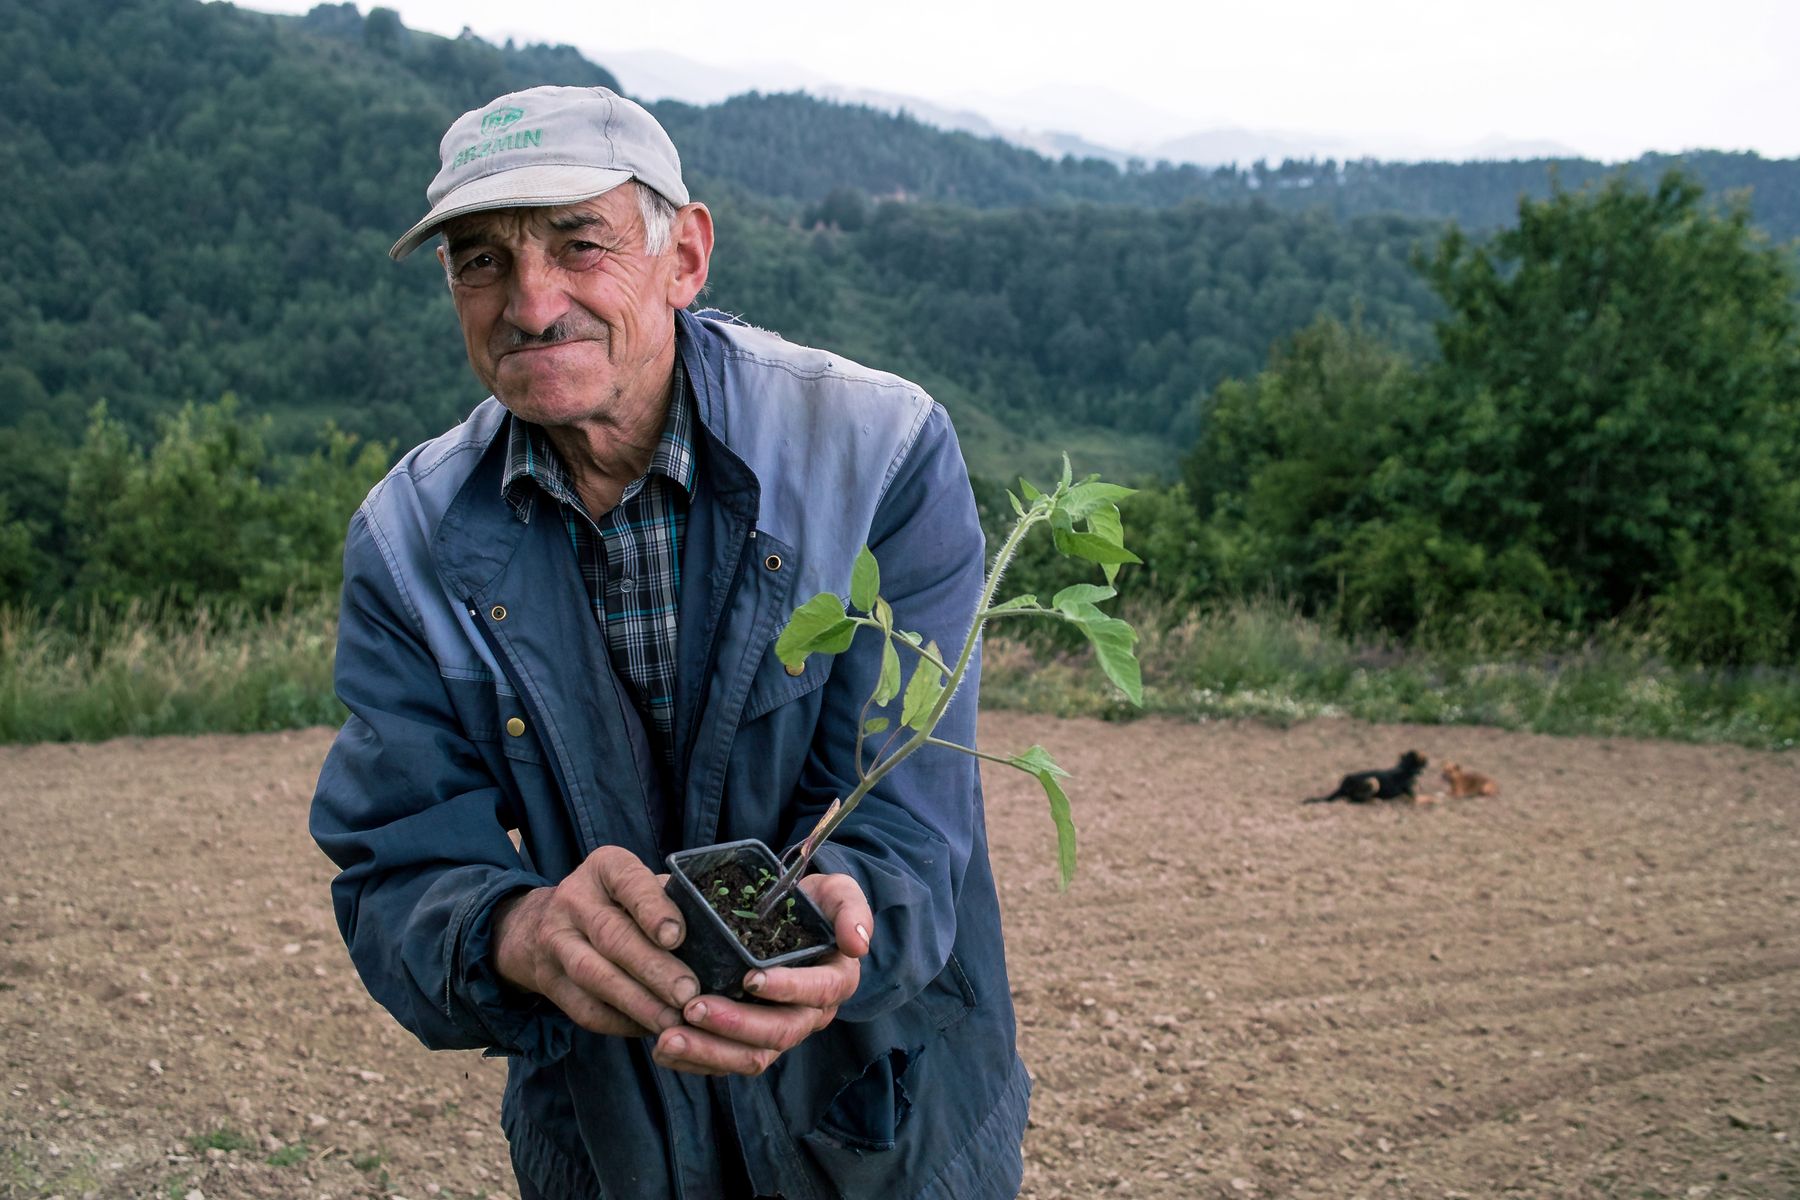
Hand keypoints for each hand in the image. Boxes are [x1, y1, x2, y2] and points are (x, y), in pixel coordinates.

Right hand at [492, 845, 698, 1037]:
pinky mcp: (549, 981)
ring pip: (595, 975)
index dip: (652, 910)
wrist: (539, 925)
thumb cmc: (614, 903)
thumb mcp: (636, 886)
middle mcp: (574, 900)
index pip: (628, 882)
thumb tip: (717, 933)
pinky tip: (649, 1028)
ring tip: (672, 1019)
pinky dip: (619, 1022)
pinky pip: (585, 1008)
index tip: (677, 936)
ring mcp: (556, 942)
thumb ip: (670, 901)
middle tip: (687, 992)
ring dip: (637, 1002)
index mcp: (605, 868)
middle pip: (613, 936)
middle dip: (653, 968)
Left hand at [652, 872, 872, 1075]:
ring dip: (708, 1051)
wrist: (788, 916)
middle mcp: (810, 1015)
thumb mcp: (838, 893)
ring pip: (750, 1057)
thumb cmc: (812, 904)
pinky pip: (726, 1062)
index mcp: (834, 981)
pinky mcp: (750, 1042)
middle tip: (691, 1008)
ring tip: (667, 1039)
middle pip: (778, 1034)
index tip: (750, 978)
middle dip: (735, 1025)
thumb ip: (851, 909)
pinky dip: (695, 1061)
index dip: (785, 988)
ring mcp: (779, 1032)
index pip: (815, 993)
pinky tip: (663, 1050)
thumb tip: (857, 945)